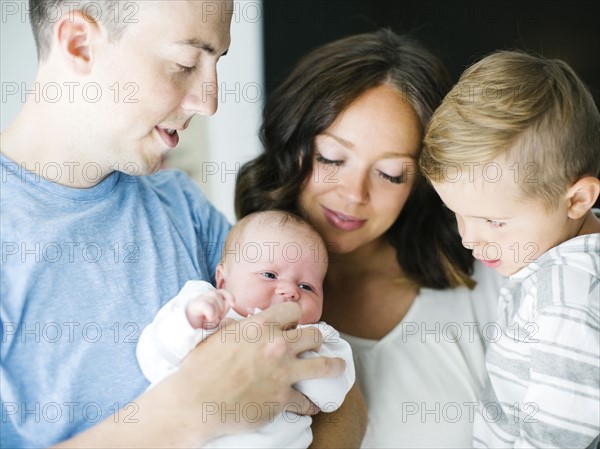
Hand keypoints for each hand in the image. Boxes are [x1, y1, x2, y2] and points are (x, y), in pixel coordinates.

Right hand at [174, 302, 346, 438]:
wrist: (195, 402)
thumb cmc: (200, 367)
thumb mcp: (217, 334)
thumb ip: (238, 326)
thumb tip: (242, 322)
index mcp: (260, 325)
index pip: (292, 310)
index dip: (293, 318)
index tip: (292, 324)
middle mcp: (277, 345)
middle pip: (313, 335)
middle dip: (315, 339)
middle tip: (315, 344)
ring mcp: (283, 372)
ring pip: (323, 365)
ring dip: (333, 366)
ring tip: (339, 367)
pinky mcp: (282, 398)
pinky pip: (306, 400)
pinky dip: (311, 404)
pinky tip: (313, 406)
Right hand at [185, 289, 233, 328]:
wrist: (188, 332)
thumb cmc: (203, 325)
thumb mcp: (216, 317)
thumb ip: (224, 308)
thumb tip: (231, 303)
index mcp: (209, 299)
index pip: (221, 292)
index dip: (229, 296)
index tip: (233, 304)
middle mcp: (202, 297)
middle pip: (217, 295)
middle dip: (221, 308)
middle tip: (215, 318)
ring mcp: (197, 300)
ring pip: (213, 298)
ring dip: (216, 311)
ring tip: (211, 320)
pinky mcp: (193, 305)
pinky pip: (206, 304)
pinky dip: (210, 312)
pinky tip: (208, 319)